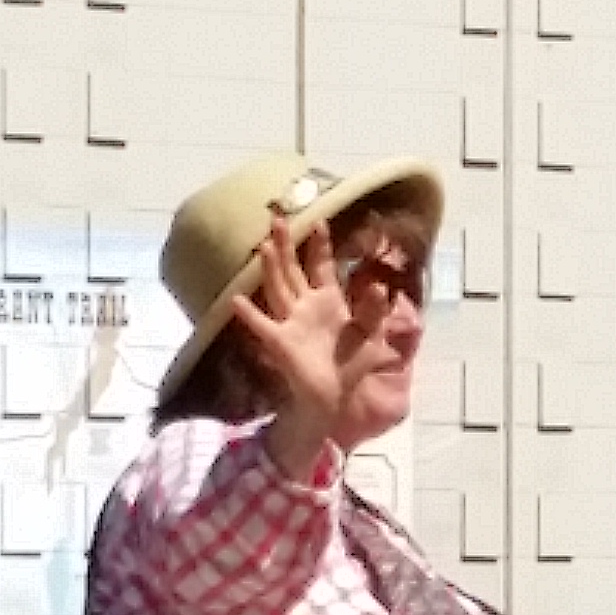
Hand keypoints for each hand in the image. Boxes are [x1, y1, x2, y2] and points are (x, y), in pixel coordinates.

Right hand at [222, 214, 352, 476]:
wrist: (334, 396)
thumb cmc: (351, 365)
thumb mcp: (371, 336)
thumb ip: (375, 312)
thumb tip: (379, 287)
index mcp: (329, 302)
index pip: (322, 266)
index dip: (320, 245)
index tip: (319, 220)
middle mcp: (306, 307)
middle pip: (293, 270)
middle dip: (286, 245)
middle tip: (278, 218)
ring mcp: (290, 323)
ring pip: (278, 288)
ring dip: (270, 268)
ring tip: (263, 245)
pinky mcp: (280, 343)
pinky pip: (263, 326)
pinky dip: (249, 314)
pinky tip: (236, 299)